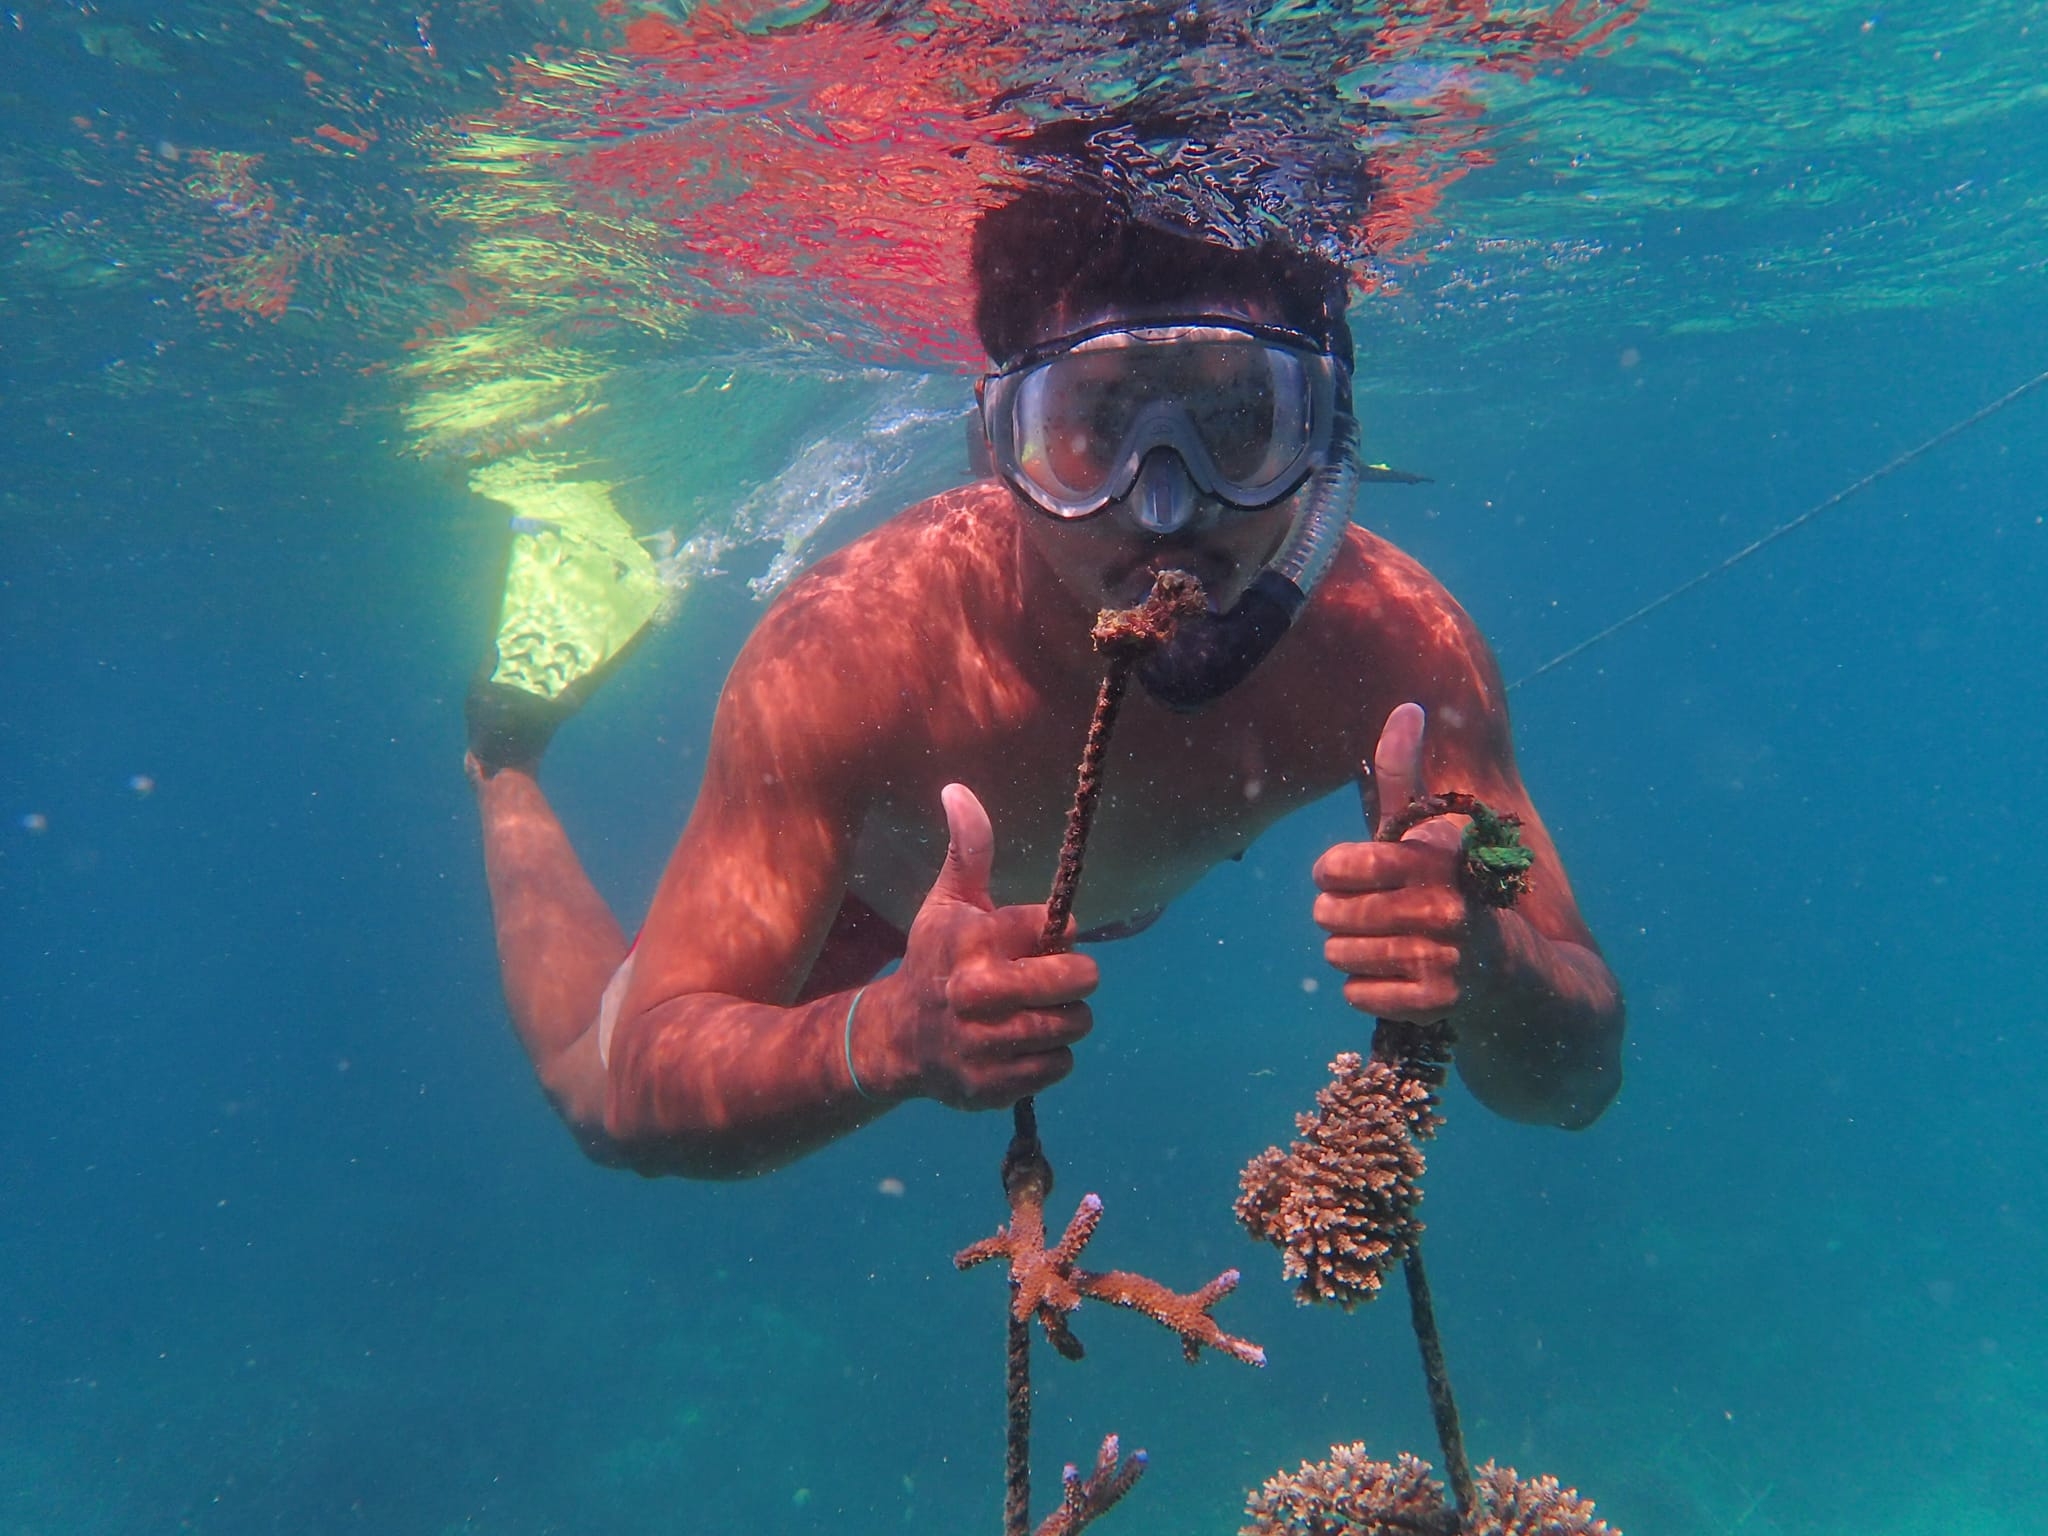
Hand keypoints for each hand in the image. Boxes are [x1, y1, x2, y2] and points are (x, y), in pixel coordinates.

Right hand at [882, 784, 1096, 1108]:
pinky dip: (1051, 1057)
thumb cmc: (934, 959)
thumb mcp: (947, 902)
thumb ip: (967, 848)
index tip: (1036, 940)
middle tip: (1061, 979)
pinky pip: (1058, 1066)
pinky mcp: (990, 1085)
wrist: (895, 1039)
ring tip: (1038, 1011)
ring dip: (1065, 1019)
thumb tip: (957, 789)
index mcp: (972, 940)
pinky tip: (1022, 1045)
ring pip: (1072, 1025)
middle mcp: (977, 992)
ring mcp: (983, 1044)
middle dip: (1077, 978)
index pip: (1057, 927)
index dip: (1058, 933)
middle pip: (1075, 981)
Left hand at [1312, 703, 1501, 1023]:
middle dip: (1336, 914)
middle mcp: (1446, 905)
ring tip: (1382, 945)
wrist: (1521, 977)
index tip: (1343, 873)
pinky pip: (1356, 993)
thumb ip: (1406, 773)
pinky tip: (1395, 977)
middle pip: (1330, 912)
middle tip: (1364, 916)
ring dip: (1349, 952)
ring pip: (1338, 954)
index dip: (1333, 871)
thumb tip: (1408, 707)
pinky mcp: (1438, 1003)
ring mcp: (1445, 957)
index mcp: (1439, 856)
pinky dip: (1365, 988)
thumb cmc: (1454, 890)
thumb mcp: (1431, 831)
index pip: (1344, 864)